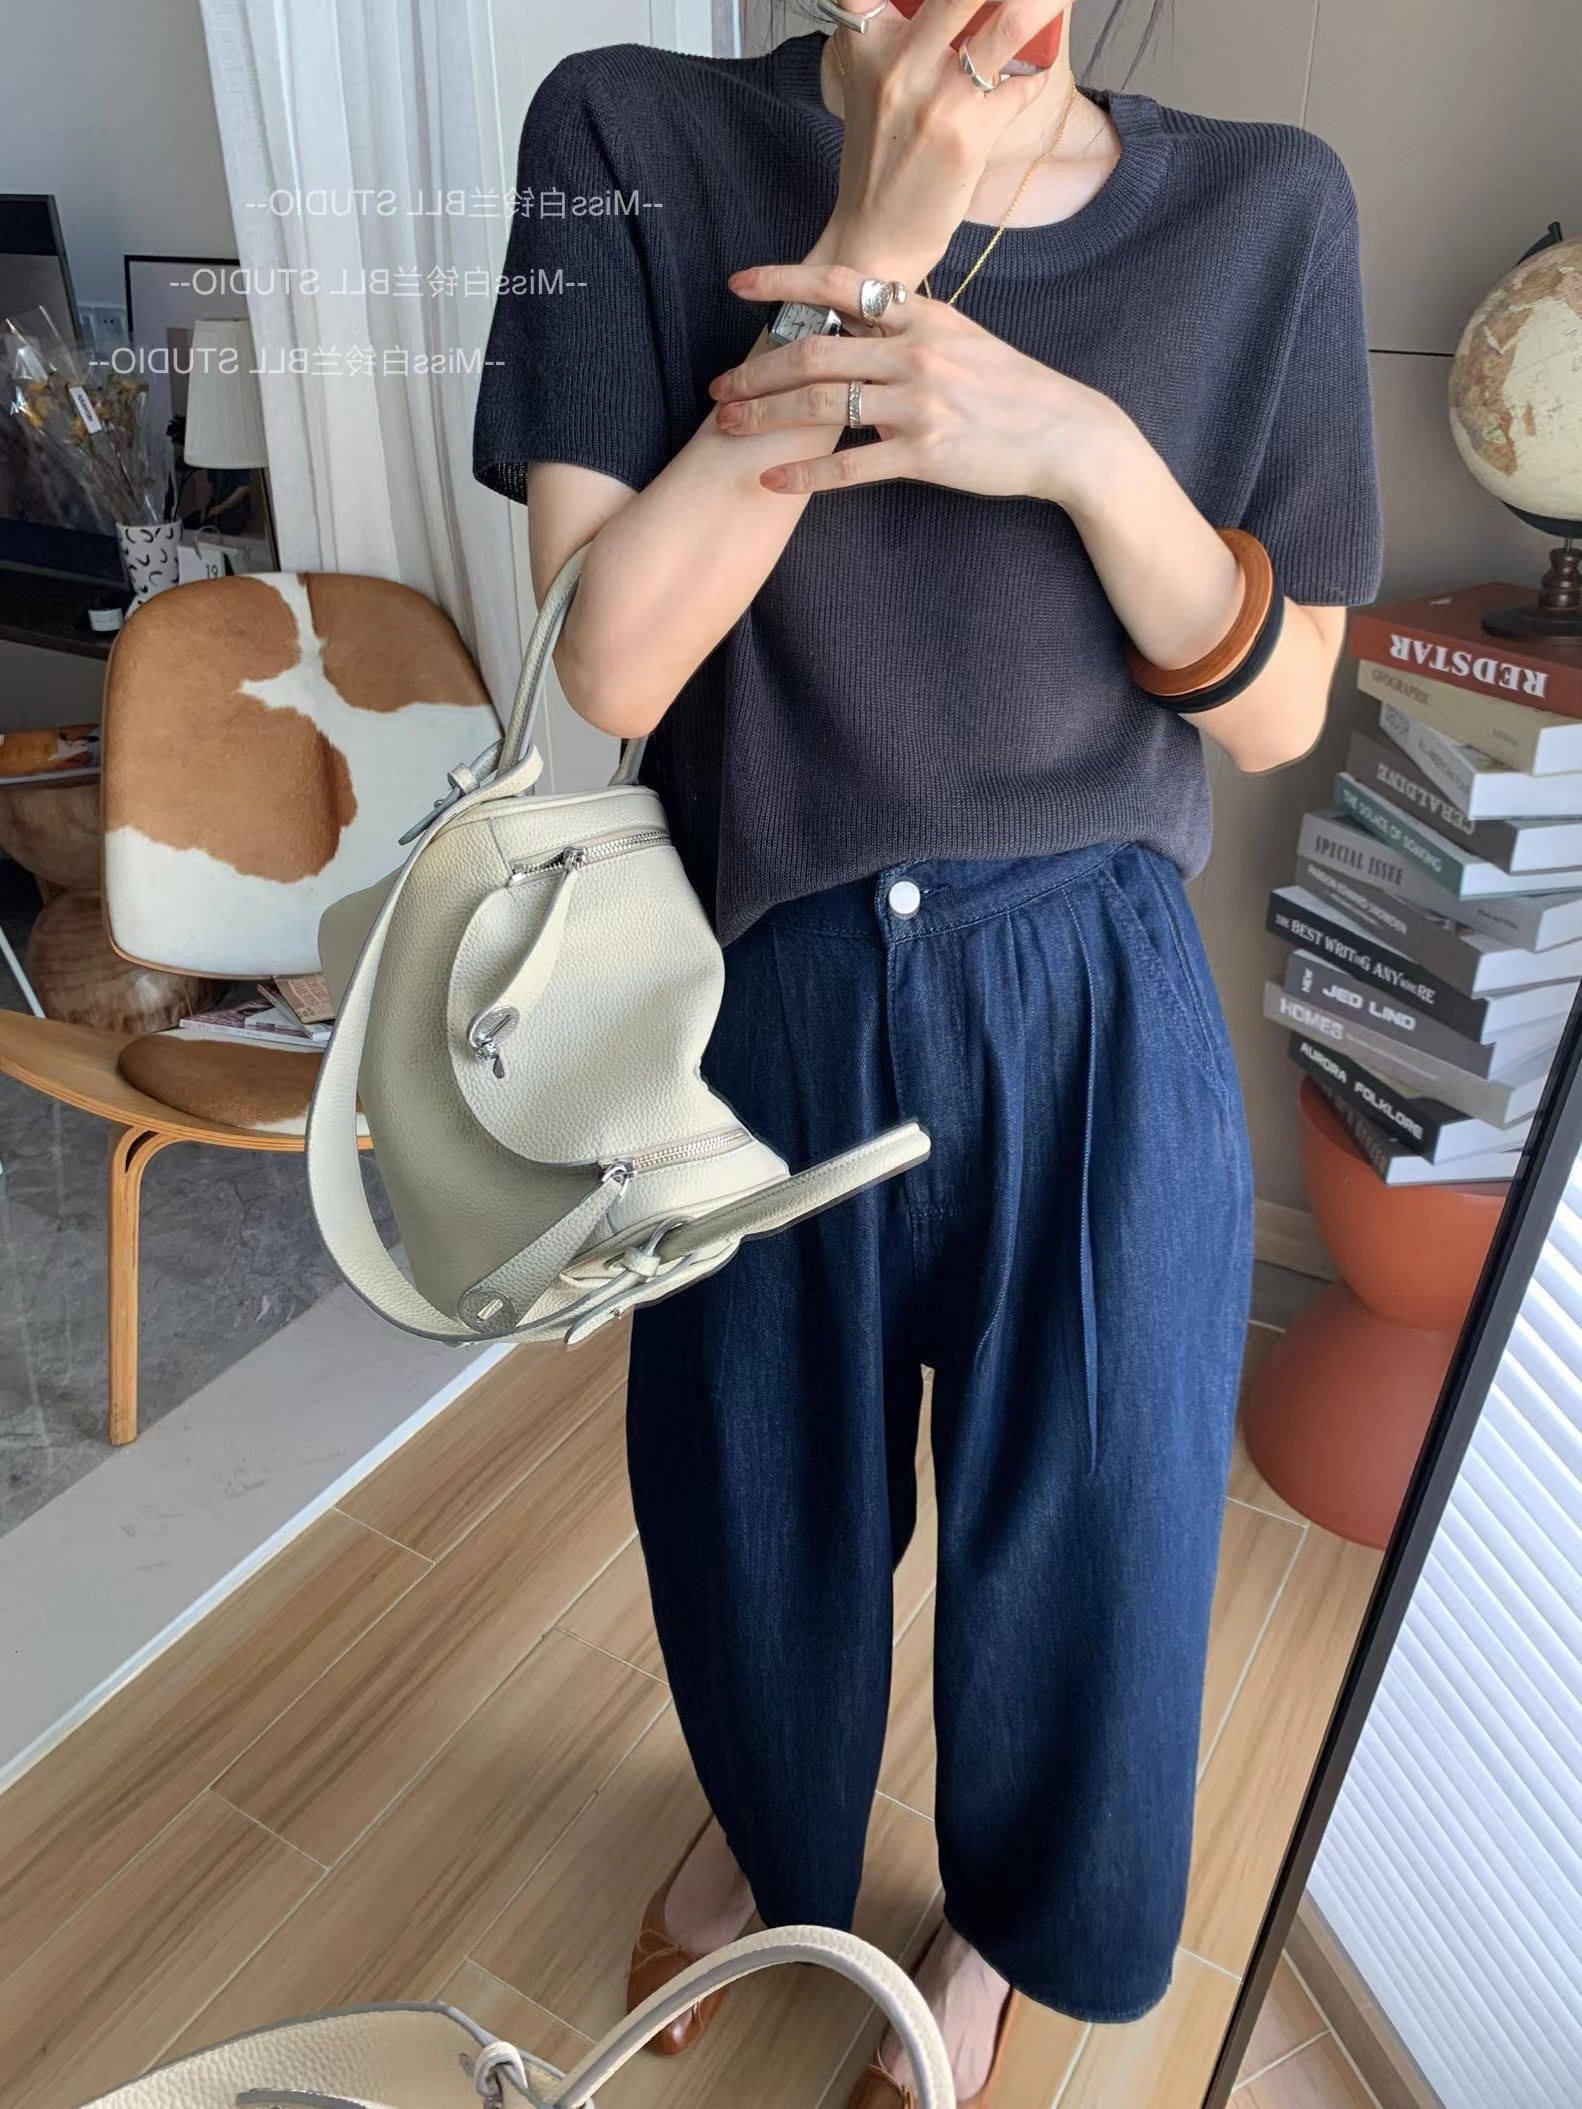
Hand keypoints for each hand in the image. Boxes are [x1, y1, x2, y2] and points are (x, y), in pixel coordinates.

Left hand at [715, 260, 1131, 506]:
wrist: (1065, 433)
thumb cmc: (1010, 388)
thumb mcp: (961, 337)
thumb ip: (906, 326)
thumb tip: (852, 318)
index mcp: (922, 315)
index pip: (841, 286)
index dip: (784, 281)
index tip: (738, 284)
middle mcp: (915, 352)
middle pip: (814, 353)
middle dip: (755, 371)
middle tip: (716, 388)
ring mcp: (919, 403)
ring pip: (821, 406)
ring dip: (764, 417)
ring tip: (727, 429)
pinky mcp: (925, 454)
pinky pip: (850, 465)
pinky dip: (805, 474)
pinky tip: (770, 480)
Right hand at [816, 0, 1074, 283]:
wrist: (873, 240)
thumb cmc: (880, 160)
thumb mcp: (872, 83)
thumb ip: (899, 33)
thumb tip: (963, 9)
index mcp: (864, 41)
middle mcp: (895, 61)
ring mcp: (933, 98)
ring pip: (1006, 23)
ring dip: (1042, 3)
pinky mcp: (967, 135)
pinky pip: (1022, 82)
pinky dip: (1035, 72)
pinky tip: (1031, 71)